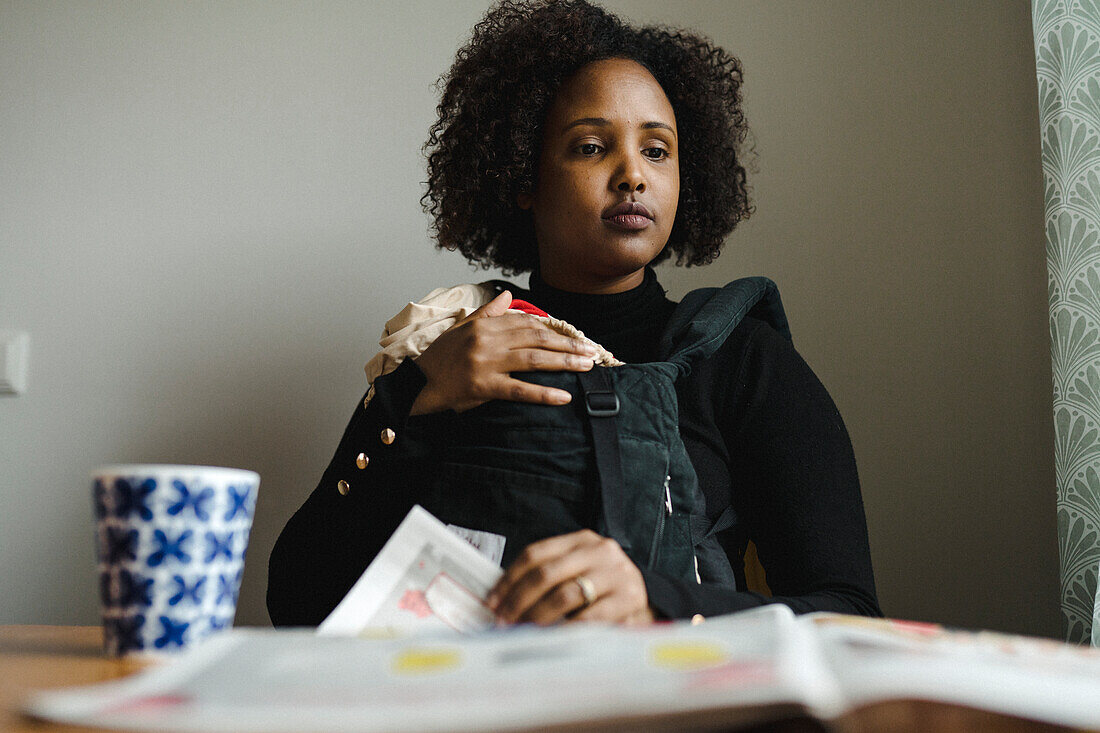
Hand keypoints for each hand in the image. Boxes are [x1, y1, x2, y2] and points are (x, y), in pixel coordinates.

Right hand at [410, 290, 598, 414]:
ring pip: (534, 360)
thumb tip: (508, 296)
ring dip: (564, 363)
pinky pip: (519, 389)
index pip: (528, 323)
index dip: (555, 330)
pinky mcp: (483, 386)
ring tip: (587, 367)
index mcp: (485, 325)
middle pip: (537, 339)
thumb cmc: (440, 358)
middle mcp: (488, 340)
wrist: (416, 383)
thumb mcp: (463, 328)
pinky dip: (543, 393)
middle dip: (568, 345)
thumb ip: (488, 313)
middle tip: (592, 351)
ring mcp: (486, 363)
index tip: (576, 337)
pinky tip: (563, 397)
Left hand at [486, 529, 654, 625]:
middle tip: (502, 620)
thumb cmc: (601, 589)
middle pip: (546, 573)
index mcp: (581, 539)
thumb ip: (548, 577)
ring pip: (565, 594)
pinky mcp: (629, 598)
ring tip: (522, 630)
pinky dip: (566, 629)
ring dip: (537, 616)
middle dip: (518, 600)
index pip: (536, 553)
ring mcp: (616, 573)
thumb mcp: (578, 571)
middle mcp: (600, 550)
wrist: (646, 600)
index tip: (493, 601)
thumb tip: (502, 599)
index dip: (510, 578)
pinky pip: (589, 617)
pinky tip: (551, 638)